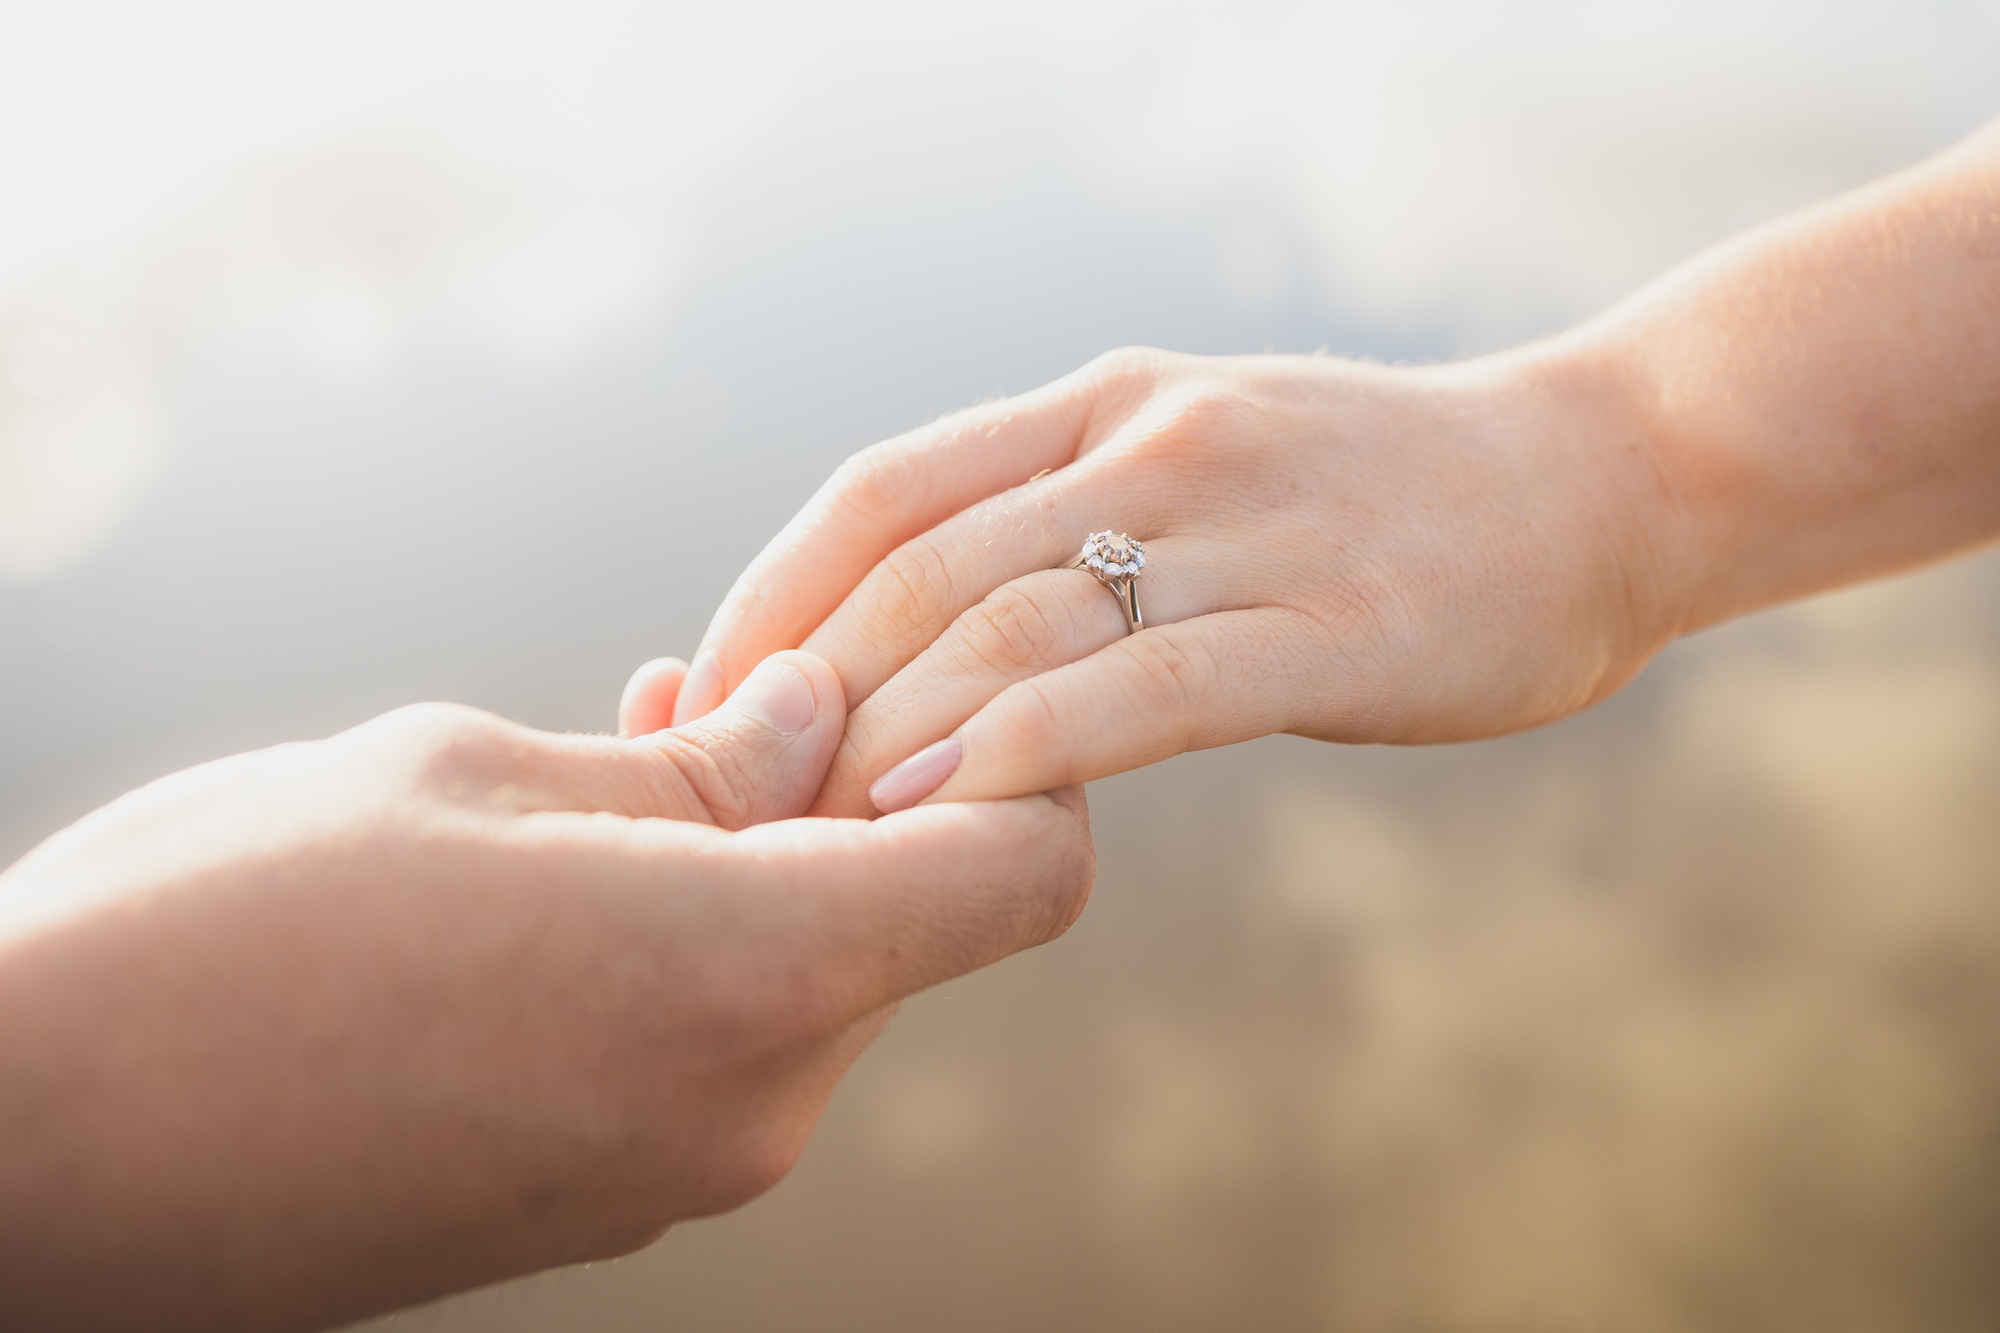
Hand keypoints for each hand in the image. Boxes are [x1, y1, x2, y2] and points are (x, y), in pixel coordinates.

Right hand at [0, 653, 1093, 1331]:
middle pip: (913, 920)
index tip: (925, 682)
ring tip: (626, 754)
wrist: (31, 1156)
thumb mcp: (476, 778)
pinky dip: (693, 947)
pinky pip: (715, 1048)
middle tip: (732, 688)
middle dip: (857, 792)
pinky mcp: (598, 1205)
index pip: (1025, 874)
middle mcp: (752, 1105)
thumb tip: (819, 724)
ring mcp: (676, 1174)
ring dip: (759, 862)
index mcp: (755, 976)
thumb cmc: (226, 932)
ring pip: (807, 979)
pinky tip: (575, 868)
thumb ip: (691, 766)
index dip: (1021, 761)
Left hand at [639, 344, 1673, 815]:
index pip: (881, 492)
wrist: (1601, 482)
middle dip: (806, 694)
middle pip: (920, 566)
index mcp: (1102, 404)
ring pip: (1011, 627)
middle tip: (737, 802)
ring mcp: (1244, 527)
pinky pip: (1144, 691)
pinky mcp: (1331, 626)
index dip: (771, 599)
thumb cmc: (1379, 499)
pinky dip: (1023, 750)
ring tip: (810, 832)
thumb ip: (1069, 519)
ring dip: (886, 732)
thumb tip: (916, 635)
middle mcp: (1152, 443)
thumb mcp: (1199, 462)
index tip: (705, 705)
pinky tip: (946, 811)